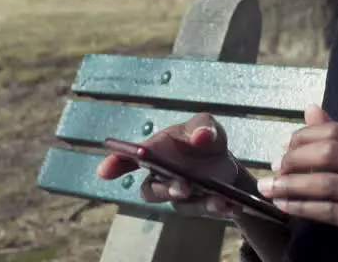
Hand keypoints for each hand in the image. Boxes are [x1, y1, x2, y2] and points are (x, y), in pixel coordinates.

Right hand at [96, 112, 242, 218]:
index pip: (128, 160)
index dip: (115, 165)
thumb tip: (200, 136)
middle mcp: (161, 177)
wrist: (225, 160)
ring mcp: (179, 195)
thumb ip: (203, 127)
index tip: (104, 171)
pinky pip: (206, 211)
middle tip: (183, 185)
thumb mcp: (207, 126)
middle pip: (152, 190)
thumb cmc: (204, 139)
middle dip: (166, 188)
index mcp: (155, 152)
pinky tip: (233, 206)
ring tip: (218, 199)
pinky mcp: (199, 206)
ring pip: (181, 204)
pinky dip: (220, 209)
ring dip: (199, 203)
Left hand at [257, 106, 337, 260]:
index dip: (306, 136)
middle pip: (333, 152)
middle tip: (275, 167)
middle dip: (296, 158)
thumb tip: (311, 110)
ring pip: (329, 183)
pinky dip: (303, 207)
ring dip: (292, 185)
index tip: (283, 147)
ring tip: (269, 188)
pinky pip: (333, 212)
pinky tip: (286, 206)